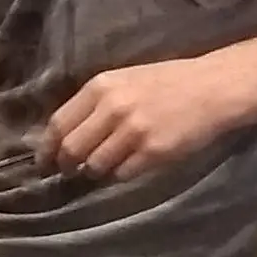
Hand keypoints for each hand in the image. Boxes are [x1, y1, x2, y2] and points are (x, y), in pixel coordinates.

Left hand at [45, 57, 245, 180]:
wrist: (212, 87)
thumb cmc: (167, 82)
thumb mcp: (124, 80)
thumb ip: (95, 104)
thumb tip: (64, 135)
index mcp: (100, 86)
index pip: (59, 124)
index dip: (47, 148)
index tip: (44, 161)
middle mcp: (112, 108)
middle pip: (71, 149)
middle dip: (66, 165)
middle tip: (69, 171)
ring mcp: (133, 131)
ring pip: (95, 165)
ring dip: (94, 171)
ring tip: (103, 167)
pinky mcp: (153, 152)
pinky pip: (121, 174)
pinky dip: (118, 175)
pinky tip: (127, 166)